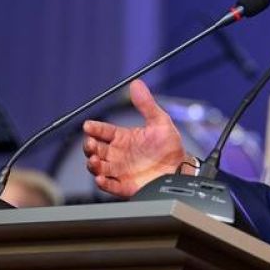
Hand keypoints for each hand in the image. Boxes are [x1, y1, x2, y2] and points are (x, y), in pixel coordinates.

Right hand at [82, 80, 187, 196]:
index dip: (94, 128)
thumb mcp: (160, 122)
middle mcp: (118, 154)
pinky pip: (110, 185)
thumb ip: (146, 104)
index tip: (88, 125)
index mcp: (123, 138)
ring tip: (95, 160)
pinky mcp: (125, 185)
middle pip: (95, 149)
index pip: (103, 131)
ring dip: (93, 164)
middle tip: (90, 143)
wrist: (181, 169)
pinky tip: (101, 178)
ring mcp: (120, 170)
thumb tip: (136, 83)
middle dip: (89, 146)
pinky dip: (103, 183)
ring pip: (98, 167)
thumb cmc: (170, 147)